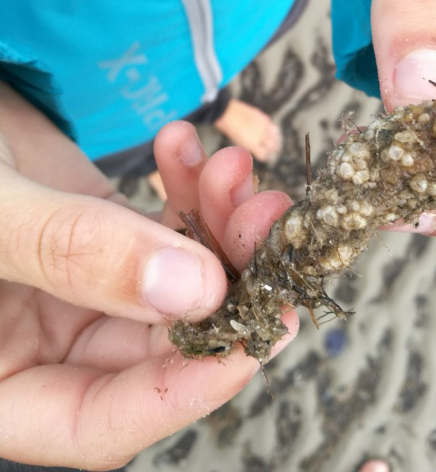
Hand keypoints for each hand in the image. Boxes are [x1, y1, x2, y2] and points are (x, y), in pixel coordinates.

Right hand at [0, 83, 296, 468]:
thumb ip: (72, 251)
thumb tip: (195, 290)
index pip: (96, 423)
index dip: (182, 391)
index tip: (255, 337)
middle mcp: (38, 342)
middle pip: (156, 339)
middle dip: (224, 279)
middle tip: (265, 219)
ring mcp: (71, 285)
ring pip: (173, 278)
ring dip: (217, 224)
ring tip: (233, 169)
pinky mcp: (94, 231)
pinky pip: (156, 223)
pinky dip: (185, 187)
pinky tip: (184, 145)